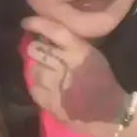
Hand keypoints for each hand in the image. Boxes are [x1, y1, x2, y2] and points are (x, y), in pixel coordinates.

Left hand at [21, 16, 129, 136]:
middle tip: (38, 52)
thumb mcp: (92, 55)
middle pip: (37, 49)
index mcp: (79, 52)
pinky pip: (33, 88)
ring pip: (33, 69)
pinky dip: (37, 87)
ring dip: (36, 69)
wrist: (110, 113)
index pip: (55, 31)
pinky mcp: (50, 102)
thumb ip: (71, 45)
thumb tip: (46, 36)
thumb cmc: (102, 81)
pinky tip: (46, 88)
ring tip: (45, 73)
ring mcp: (56, 85)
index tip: (26, 23)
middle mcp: (66, 66)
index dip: (38, 24)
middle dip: (35, 49)